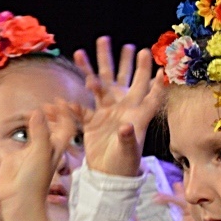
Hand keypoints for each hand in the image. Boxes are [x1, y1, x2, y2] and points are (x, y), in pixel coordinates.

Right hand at [73, 46, 163, 175]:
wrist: (109, 176)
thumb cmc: (125, 165)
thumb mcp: (129, 152)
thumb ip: (128, 138)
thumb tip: (125, 126)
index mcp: (137, 114)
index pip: (148, 93)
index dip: (154, 80)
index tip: (157, 65)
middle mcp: (123, 108)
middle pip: (123, 79)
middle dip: (124, 62)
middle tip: (127, 44)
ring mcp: (107, 112)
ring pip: (100, 85)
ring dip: (91, 69)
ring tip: (81, 52)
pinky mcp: (92, 120)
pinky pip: (81, 107)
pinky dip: (72, 103)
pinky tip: (62, 97)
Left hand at [130, 182, 213, 220]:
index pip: (179, 207)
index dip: (169, 200)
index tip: (157, 197)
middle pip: (188, 202)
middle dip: (182, 193)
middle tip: (176, 183)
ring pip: (191, 204)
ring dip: (184, 195)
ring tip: (178, 184)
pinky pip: (192, 210)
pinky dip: (185, 203)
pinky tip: (180, 196)